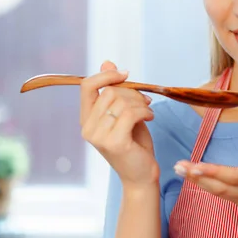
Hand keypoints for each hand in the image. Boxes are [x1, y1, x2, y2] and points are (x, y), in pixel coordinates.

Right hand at [80, 61, 158, 188]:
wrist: (141, 175)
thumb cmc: (133, 144)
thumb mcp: (123, 113)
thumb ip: (114, 90)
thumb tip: (107, 62)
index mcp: (86, 119)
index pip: (86, 86)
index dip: (106, 75)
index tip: (125, 74)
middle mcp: (87, 128)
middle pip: (109, 92)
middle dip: (132, 93)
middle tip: (145, 101)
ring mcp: (98, 137)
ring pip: (122, 102)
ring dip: (141, 103)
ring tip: (148, 111)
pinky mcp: (114, 142)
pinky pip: (130, 113)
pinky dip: (145, 111)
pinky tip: (151, 117)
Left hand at [173, 145, 237, 225]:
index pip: (236, 177)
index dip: (215, 172)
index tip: (197, 166)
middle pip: (220, 186)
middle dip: (198, 177)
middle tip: (178, 166)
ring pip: (218, 192)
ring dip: (198, 182)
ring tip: (181, 170)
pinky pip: (222, 195)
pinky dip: (207, 187)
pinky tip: (196, 179)